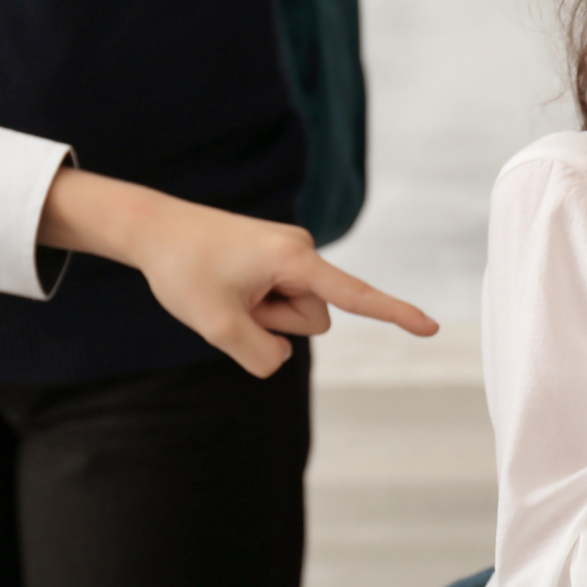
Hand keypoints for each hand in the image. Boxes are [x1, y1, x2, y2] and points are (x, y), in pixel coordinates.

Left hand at [38, 169, 437, 376]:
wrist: (153, 228)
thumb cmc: (183, 270)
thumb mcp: (218, 327)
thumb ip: (262, 357)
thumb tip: (282, 357)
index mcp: (296, 259)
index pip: (356, 295)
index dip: (396, 315)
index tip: (432, 328)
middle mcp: (302, 250)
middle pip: (314, 316)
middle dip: (275, 322)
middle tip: (229, 298)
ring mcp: (291, 253)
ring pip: (296, 311)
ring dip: (262, 313)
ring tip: (225, 289)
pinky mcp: (278, 258)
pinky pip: (281, 298)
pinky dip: (256, 303)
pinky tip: (227, 284)